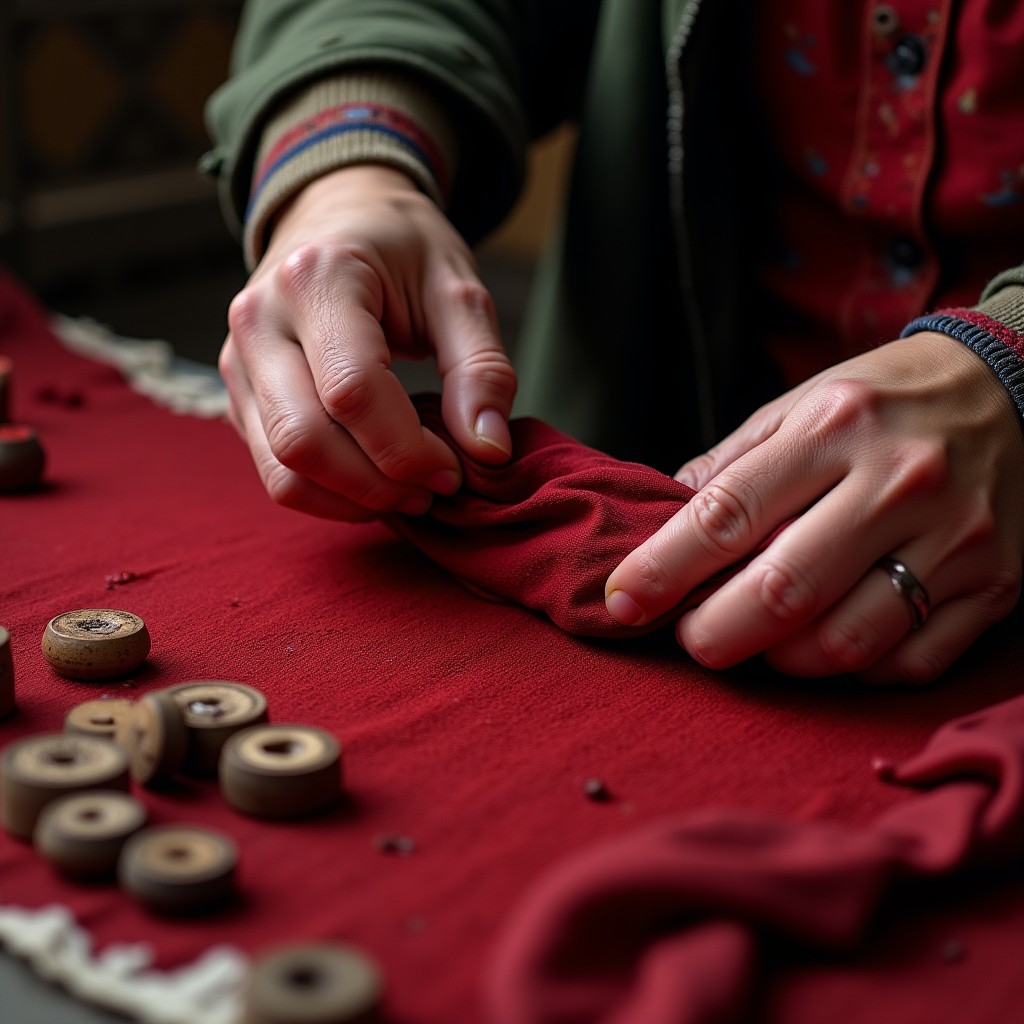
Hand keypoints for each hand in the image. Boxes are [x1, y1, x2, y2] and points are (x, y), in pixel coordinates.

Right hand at [219, 165, 516, 520]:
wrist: (339, 214)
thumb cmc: (404, 249)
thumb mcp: (459, 290)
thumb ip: (481, 370)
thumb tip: (489, 452)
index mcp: (316, 279)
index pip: (352, 392)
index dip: (407, 449)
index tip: (455, 468)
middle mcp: (259, 320)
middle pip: (304, 441)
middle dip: (379, 485)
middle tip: (435, 487)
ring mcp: (239, 362)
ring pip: (282, 470)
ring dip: (353, 500)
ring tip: (408, 491)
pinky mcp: (240, 396)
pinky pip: (275, 473)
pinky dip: (330, 495)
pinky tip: (375, 481)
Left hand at [605, 333, 1023, 682]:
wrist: (1014, 388)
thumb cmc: (883, 401)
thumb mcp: (798, 404)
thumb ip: (729, 466)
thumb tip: (661, 522)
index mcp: (834, 427)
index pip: (726, 514)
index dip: (662, 569)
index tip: (623, 600)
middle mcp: (900, 481)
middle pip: (784, 591)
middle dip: (715, 633)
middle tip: (691, 639)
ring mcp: (957, 538)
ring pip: (848, 641)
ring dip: (782, 660)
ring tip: (760, 642)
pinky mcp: (998, 584)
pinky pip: (909, 662)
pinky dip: (853, 671)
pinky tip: (829, 643)